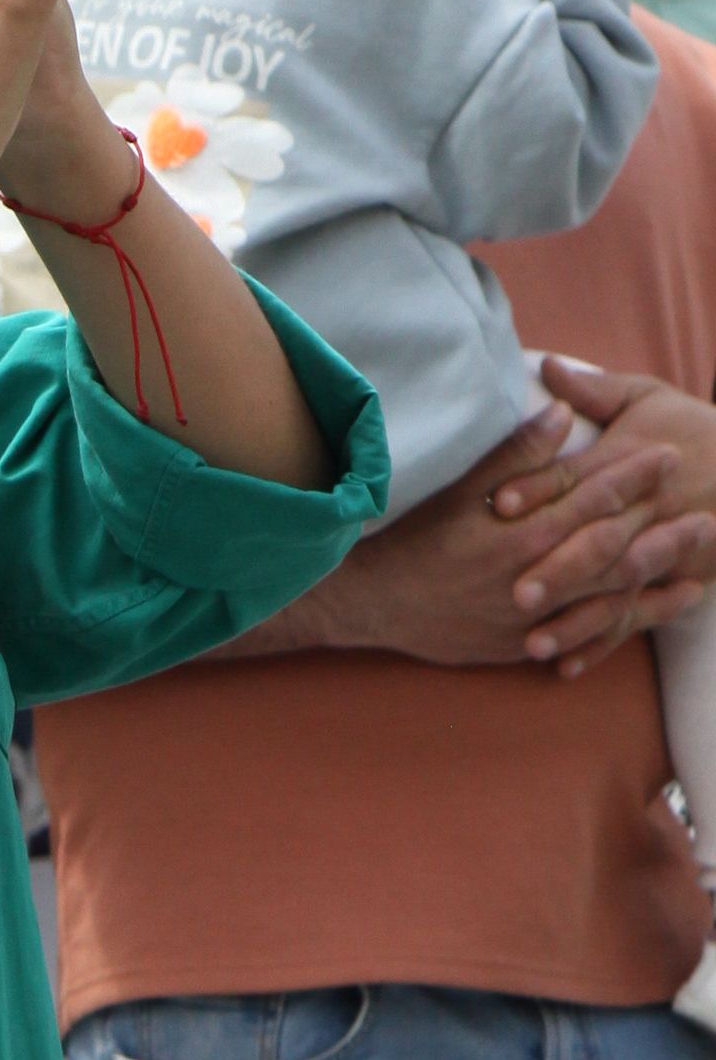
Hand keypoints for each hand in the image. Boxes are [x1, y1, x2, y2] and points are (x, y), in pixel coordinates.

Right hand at [305, 390, 712, 671]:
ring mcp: (531, 618)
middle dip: (662, 530)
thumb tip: (561, 413)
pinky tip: (656, 614)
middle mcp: (534, 578)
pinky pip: (587, 637)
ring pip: (609, 598)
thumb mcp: (459, 488)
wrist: (376, 603)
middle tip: (707, 514)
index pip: (591, 498)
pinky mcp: (524, 646)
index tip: (667, 457)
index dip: (632, 476)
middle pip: (614, 551)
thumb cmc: (416, 539)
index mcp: (522, 533)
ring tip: (699, 566)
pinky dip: (628, 625)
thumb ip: (515, 453)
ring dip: (657, 580)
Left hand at [498, 356, 715, 661]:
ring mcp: (659, 551)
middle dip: (557, 569)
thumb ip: (596, 389)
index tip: (501, 504)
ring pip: (612, 591)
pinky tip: (566, 667)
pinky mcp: (673, 580)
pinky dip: (601, 643)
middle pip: (594, 542)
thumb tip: (547, 366)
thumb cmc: (694, 428)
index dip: (539, 488)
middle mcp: (643, 512)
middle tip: (514, 594)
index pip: (577, 478)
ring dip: (574, 620)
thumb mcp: (650, 399)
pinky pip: (634, 618)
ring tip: (532, 643)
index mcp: (628, 464)